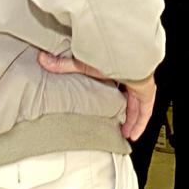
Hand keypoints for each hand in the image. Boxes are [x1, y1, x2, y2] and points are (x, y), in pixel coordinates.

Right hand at [37, 51, 156, 140]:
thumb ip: (63, 65)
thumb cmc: (107, 56)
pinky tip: (134, 134)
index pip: (115, 84)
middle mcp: (131, 77)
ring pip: (138, 107)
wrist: (129, 54)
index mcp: (117, 69)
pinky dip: (140, 123)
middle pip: (128, 98)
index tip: (105, 106)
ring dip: (132, 121)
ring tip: (125, 134)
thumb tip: (41, 59)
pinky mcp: (147, 92)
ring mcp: (141, 85)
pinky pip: (145, 112)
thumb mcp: (83, 64)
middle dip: (124, 112)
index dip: (111, 95)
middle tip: (118, 126)